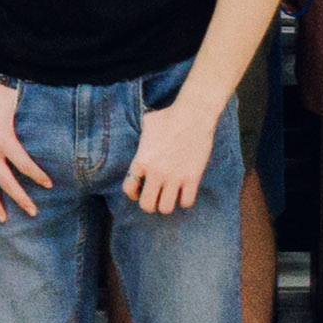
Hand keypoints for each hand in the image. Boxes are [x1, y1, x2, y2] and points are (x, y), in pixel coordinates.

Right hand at [0, 77, 45, 219]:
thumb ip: (29, 111)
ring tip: (3, 218)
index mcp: (3, 139)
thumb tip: (51, 110)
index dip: (38, 176)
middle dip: (21, 199)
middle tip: (32, 213)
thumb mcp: (15, 100)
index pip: (24, 165)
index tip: (48, 185)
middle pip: (6, 182)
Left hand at [117, 89, 219, 220]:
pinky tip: (185, 190)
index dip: (133, 193)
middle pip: (147, 205)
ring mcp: (174, 177)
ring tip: (169, 195)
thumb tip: (141, 143)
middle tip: (155, 197)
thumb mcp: (146, 126)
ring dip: (167, 204)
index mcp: (141, 160)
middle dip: (149, 204)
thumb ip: (141, 141)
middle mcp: (156, 172)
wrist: (193, 115)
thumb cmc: (168, 116)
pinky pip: (186, 202)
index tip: (139, 191)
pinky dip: (185, 199)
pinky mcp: (192, 177)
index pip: (128, 189)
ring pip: (166, 208)